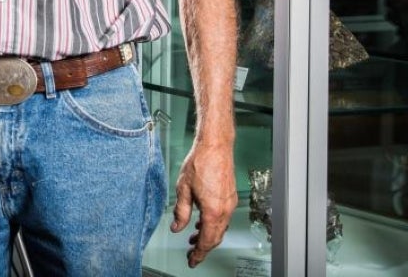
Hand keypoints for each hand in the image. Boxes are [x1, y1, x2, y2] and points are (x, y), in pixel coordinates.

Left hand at [170, 139, 236, 267]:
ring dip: (208, 235)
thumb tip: (177, 227)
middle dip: (203, 247)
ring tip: (194, 237)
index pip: (207, 241)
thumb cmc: (200, 163)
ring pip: (220, 228)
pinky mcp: (230, 197)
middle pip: (216, 238)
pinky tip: (203, 221)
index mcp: (213, 211)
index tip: (192, 260)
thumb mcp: (183, 190)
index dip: (199, 253)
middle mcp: (225, 210)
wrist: (215, 146)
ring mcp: (230, 203)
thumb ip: (181, 212)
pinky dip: (213, 224)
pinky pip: (223, 217)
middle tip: (191, 252)